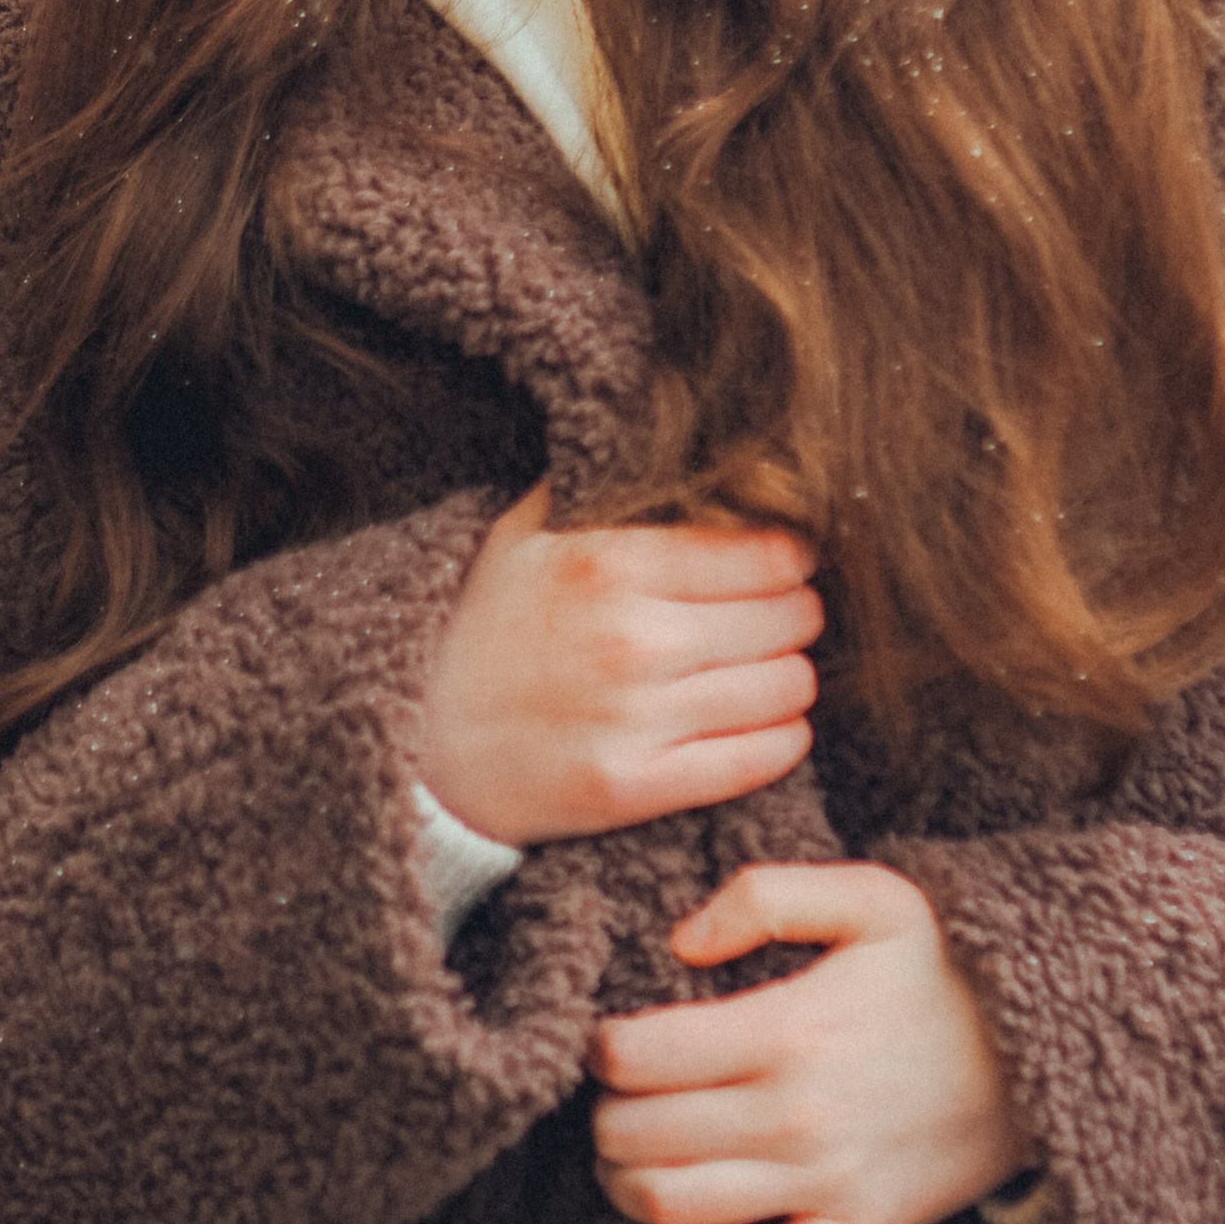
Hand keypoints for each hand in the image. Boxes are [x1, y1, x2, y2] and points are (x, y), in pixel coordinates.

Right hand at [418, 483, 821, 847]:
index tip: (788, 561)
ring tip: (772, 667)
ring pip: (785, 689)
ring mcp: (636, 719)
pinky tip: (772, 722)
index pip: (764, 554)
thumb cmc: (486, 629)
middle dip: (797, 613)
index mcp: (608, 563)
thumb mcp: (523, 534)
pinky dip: (783, 739)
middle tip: (785, 614)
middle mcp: (632, 639)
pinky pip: (758, 759)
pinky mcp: (636, 788)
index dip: (792, 556)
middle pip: (787, 619)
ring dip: (793, 676)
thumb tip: (670, 435)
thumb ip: (598, 486)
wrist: (427, 744)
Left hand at [590, 860, 1031, 1223]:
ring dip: (622, 1183)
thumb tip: (681, 940)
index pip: (639, 1057)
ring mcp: (826, 1187)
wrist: (1050, 1056)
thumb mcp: (869, 897)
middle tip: (616, 1093)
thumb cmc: (947, 966)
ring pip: (673, 1207)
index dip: (601, 1047)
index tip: (608, 1037)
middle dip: (605, 1113)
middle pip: (639, 1135)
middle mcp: (799, 1119)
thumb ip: (766, 895)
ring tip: (626, 1150)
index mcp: (790, 1031)